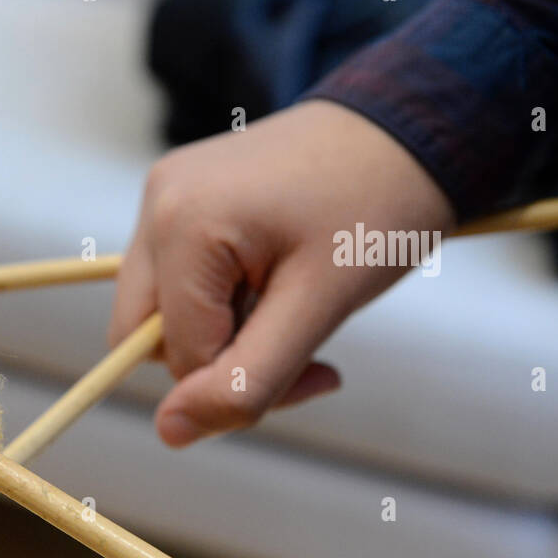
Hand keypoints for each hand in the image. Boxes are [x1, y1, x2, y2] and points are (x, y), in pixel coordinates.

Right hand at [110, 100, 454, 446]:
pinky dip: (222, 301)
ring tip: (292, 303)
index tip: (321, 369)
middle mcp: (156, 204)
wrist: (410, 123)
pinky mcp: (176, 196)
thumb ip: (246, 379)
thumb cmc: (376, 211)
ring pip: (160, 314)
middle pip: (147, 337)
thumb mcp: (320, 308)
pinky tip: (274, 278)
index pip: (179, 357)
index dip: (243, 380)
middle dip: (222, 358)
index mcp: (183, 224)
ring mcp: (161, 195)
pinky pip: (174, 280)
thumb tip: (167, 434)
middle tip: (300, 343)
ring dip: (224, 332)